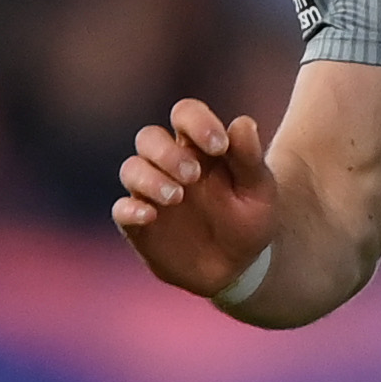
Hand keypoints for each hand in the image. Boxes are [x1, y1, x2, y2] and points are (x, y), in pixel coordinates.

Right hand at [111, 96, 275, 300]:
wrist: (239, 267)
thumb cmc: (248, 219)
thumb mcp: (258, 191)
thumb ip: (250, 158)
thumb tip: (243, 122)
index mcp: (199, 147)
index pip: (185, 114)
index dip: (197, 121)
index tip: (220, 146)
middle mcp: (169, 165)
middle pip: (149, 137)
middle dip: (167, 152)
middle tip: (194, 175)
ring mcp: (151, 194)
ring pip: (132, 168)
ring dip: (150, 178)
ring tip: (177, 196)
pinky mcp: (139, 225)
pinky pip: (122, 210)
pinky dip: (130, 209)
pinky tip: (150, 215)